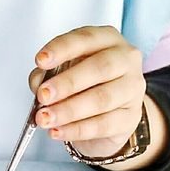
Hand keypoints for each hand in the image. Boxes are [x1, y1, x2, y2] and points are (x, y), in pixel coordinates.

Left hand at [28, 26, 147, 159]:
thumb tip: (38, 83)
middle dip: (67, 83)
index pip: (86, 38)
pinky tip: (57, 131)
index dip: (62, 49)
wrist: (110, 115)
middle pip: (100, 68)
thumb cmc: (85, 86)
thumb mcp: (64, 73)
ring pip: (102, 99)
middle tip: (43, 95)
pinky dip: (76, 130)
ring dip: (69, 110)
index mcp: (107, 40)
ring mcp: (131, 89)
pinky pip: (103, 125)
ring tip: (45, 118)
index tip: (41, 60)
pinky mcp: (130, 117)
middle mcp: (125, 60)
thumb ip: (48, 75)